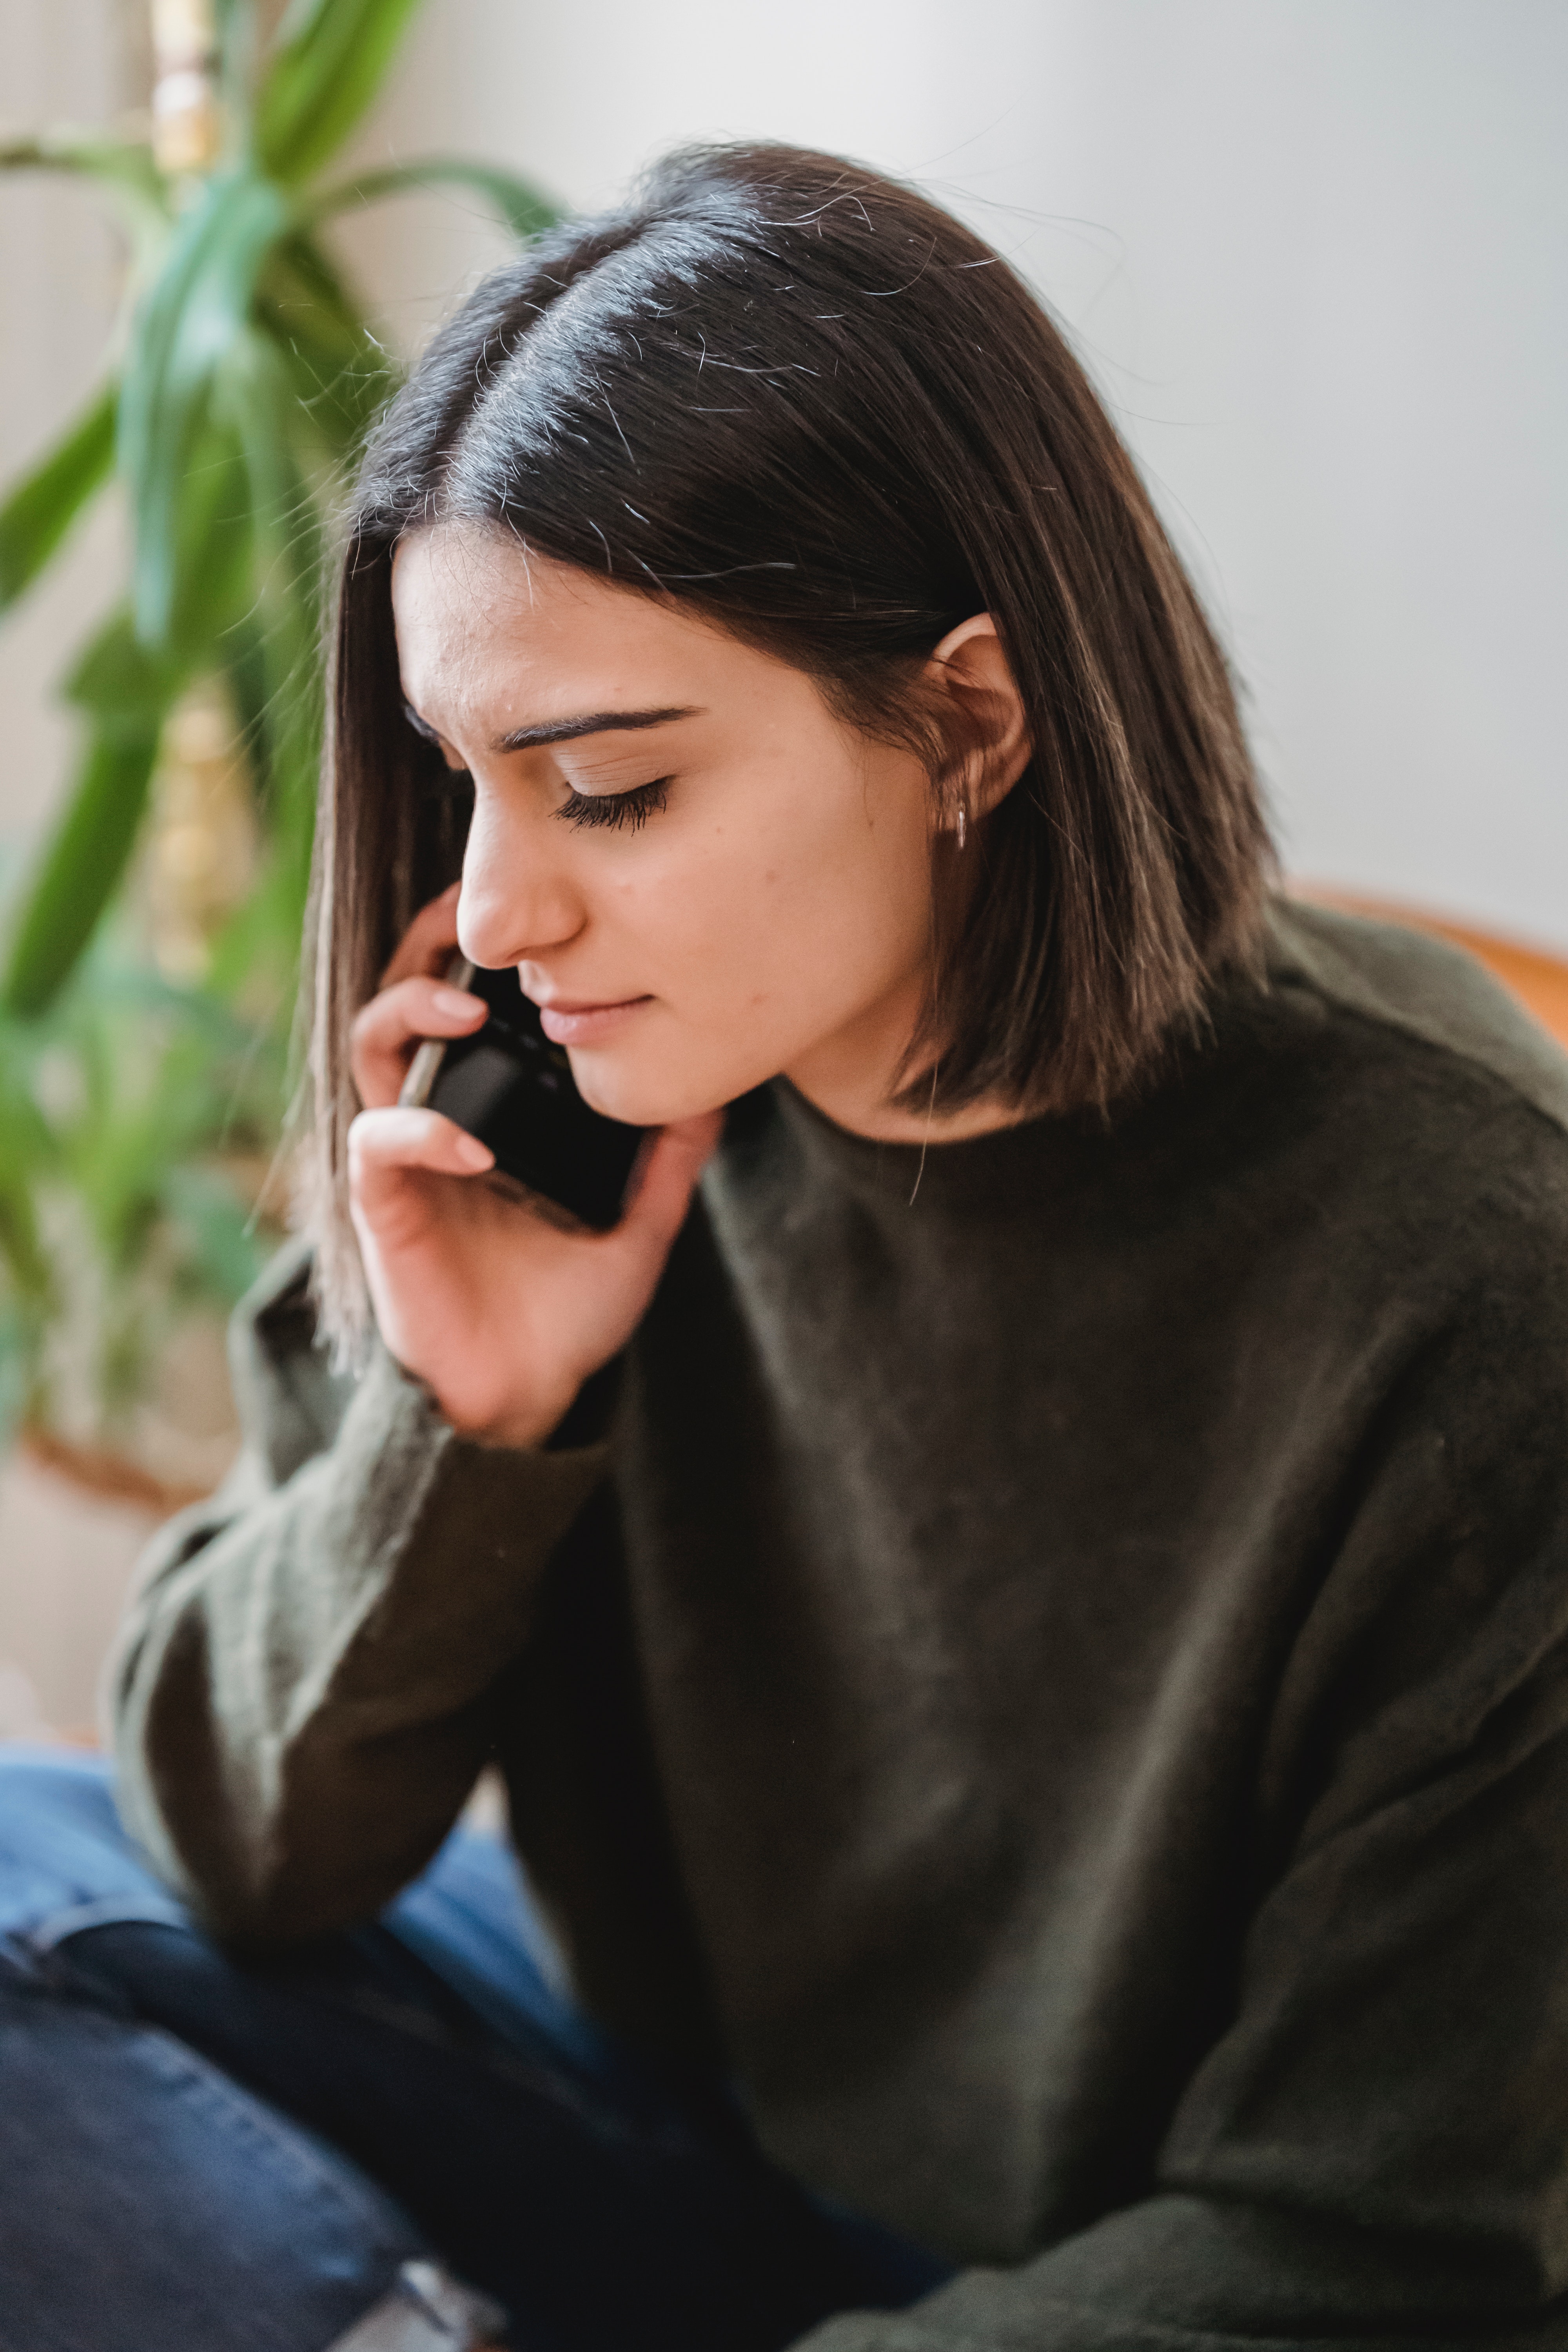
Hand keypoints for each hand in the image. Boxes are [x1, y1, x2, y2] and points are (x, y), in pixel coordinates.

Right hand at [347, 884, 720, 1446]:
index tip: (528, 912)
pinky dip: (418, 1131)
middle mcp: (440, 1117)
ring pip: (373, 1051)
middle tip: (469, 913)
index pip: (468, 1002)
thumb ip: (669, 1156)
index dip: (483, 949)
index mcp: (490, 1108)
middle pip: (406, 1000)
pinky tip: (474, 1144)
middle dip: (428, 946)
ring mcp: (407, 1158)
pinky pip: (377, 1144)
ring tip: (467, 1009)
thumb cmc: (568, 1305)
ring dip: (411, 1014)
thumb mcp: (638, 1220)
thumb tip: (720, 1093)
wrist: (528, 1389)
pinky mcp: (386, 1207)